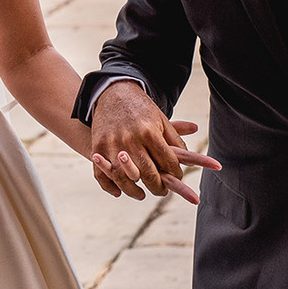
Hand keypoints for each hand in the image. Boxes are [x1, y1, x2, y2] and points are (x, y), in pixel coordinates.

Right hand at [89, 81, 220, 203]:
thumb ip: (176, 139)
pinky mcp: (98, 147)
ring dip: (133, 191)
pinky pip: (103, 174)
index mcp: (150, 133)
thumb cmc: (141, 109)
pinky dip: (110, 186)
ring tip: (141, 194)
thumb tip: (189, 157)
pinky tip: (118, 192)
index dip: (176, 173)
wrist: (113, 93)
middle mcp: (131, 140)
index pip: (168, 163)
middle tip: (162, 191)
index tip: (177, 177)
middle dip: (158, 186)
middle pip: (148, 174)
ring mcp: (113, 145)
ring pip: (125, 179)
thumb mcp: (161, 120)